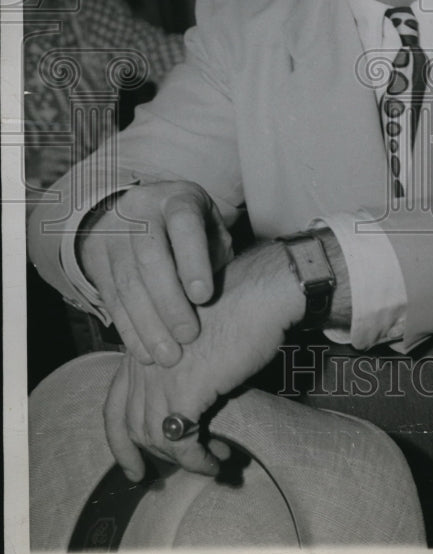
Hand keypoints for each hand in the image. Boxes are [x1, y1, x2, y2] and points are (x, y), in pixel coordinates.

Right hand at [78, 181, 232, 366]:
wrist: (141, 211)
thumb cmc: (191, 229)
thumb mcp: (210, 229)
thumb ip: (215, 256)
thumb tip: (216, 299)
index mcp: (178, 198)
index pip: (184, 224)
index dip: (192, 260)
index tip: (203, 297)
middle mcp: (141, 209)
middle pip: (150, 257)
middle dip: (169, 302)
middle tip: (188, 336)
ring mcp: (113, 232)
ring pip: (127, 282)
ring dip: (148, 325)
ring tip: (168, 356)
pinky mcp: (95, 256)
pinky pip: (110, 297)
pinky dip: (129, 329)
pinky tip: (145, 351)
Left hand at [103, 243, 305, 479]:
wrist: (261, 292)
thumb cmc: (239, 306)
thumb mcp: (193, 336)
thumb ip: (177, 365)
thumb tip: (186, 408)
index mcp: (141, 344)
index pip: (114, 404)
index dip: (121, 441)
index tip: (134, 467)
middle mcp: (141, 361)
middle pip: (129, 425)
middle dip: (149, 456)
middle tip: (173, 474)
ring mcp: (160, 376)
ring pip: (154, 438)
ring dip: (181, 461)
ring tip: (209, 462)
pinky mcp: (185, 390)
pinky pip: (181, 443)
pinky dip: (197, 461)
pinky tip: (216, 462)